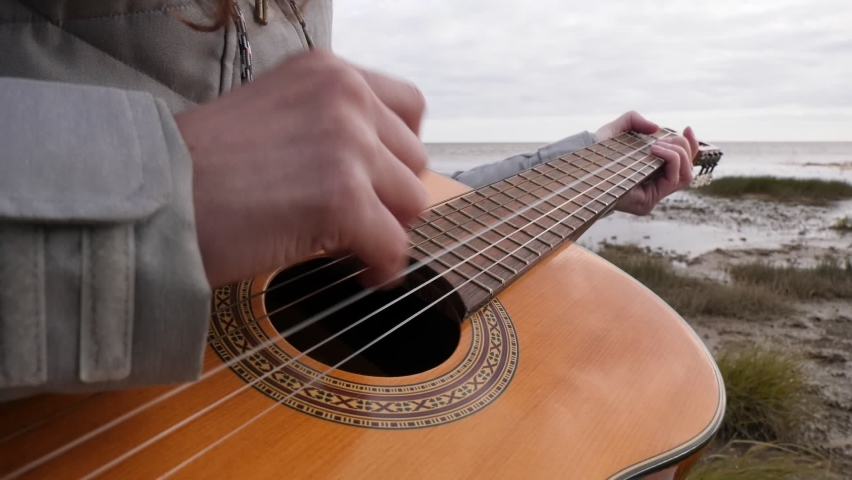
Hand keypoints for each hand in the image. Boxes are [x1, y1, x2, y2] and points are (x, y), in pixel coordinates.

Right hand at [176, 49, 429, 287]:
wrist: (154, 199)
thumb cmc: (200, 168)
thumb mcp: (276, 114)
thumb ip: (328, 126)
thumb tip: (379, 172)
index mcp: (328, 71)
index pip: (409, 107)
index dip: (398, 151)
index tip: (379, 179)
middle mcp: (345, 97)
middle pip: (414, 160)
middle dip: (390, 195)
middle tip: (356, 220)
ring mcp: (347, 145)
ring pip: (412, 203)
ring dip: (386, 230)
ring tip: (350, 245)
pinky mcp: (343, 199)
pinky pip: (394, 246)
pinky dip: (382, 267)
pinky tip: (358, 273)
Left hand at [594, 111, 697, 215]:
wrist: (579, 167)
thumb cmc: (595, 152)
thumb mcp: (616, 130)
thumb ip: (634, 121)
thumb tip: (655, 128)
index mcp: (651, 175)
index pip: (681, 165)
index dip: (690, 146)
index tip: (687, 128)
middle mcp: (653, 189)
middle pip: (687, 170)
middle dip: (683, 148)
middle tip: (662, 140)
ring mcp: (652, 198)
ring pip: (685, 175)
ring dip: (678, 154)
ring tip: (657, 145)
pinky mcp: (647, 203)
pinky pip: (673, 180)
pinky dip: (671, 159)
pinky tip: (656, 149)